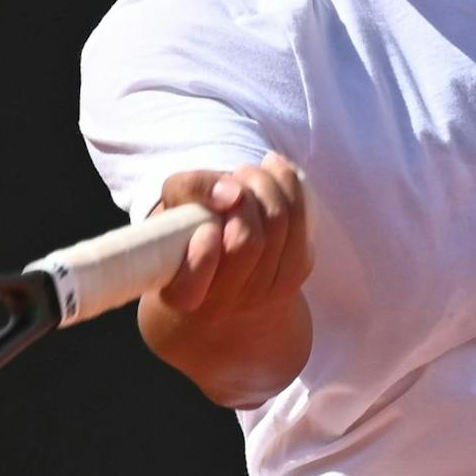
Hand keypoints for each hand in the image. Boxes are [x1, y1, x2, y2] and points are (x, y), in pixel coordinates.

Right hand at [151, 154, 310, 318]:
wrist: (219, 248)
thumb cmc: (188, 224)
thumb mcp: (173, 203)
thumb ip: (189, 190)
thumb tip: (233, 193)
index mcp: (180, 293)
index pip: (190, 287)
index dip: (202, 256)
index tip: (206, 228)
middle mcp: (220, 304)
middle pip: (245, 243)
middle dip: (245, 196)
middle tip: (234, 175)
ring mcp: (260, 296)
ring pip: (277, 229)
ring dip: (267, 186)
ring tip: (249, 172)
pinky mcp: (291, 278)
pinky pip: (302, 228)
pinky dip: (291, 189)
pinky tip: (275, 171)